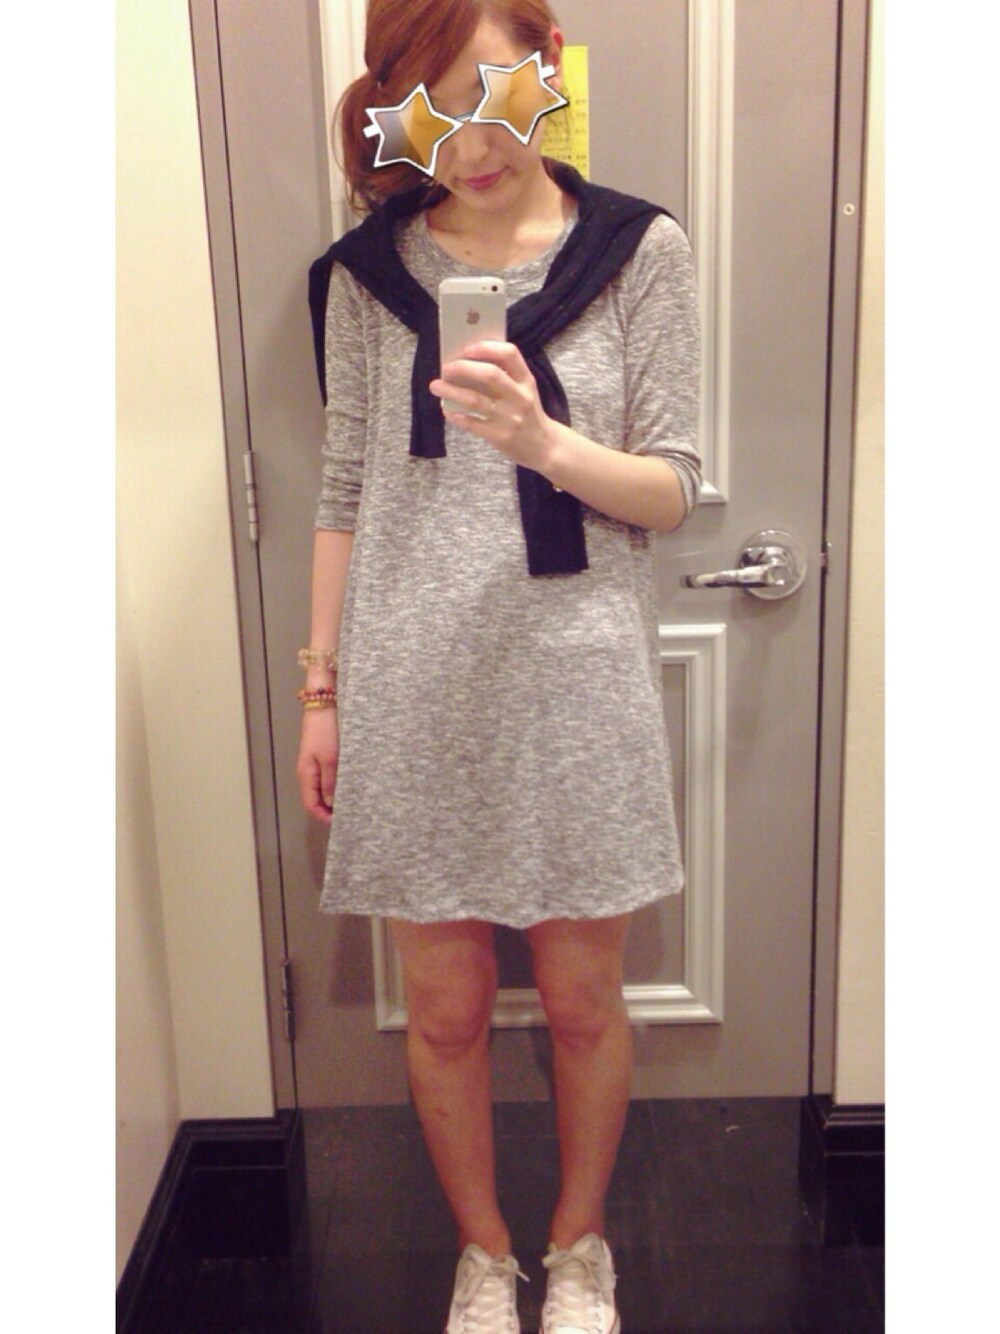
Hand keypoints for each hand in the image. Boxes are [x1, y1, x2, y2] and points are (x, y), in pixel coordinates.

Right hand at [296, 708, 338, 824]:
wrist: (323, 706)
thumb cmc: (325, 732)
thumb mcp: (330, 759)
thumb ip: (330, 782)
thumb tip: (330, 803)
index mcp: (306, 775)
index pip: (310, 804)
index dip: (322, 817)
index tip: (339, 823)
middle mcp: (307, 773)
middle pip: (314, 799)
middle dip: (328, 810)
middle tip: (347, 815)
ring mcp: (313, 765)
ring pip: (321, 790)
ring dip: (332, 799)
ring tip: (349, 804)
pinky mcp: (321, 758)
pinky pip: (326, 779)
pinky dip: (334, 787)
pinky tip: (346, 787)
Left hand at [429, 341, 557, 471]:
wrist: (544, 446)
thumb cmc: (528, 413)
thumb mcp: (525, 390)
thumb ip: (505, 376)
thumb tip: (467, 362)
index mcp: (526, 381)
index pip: (510, 354)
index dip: (486, 348)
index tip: (466, 348)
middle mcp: (520, 397)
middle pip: (490, 375)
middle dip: (463, 368)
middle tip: (445, 368)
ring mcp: (510, 418)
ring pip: (475, 400)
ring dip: (451, 391)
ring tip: (435, 386)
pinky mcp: (500, 437)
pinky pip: (472, 424)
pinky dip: (457, 416)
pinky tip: (447, 410)